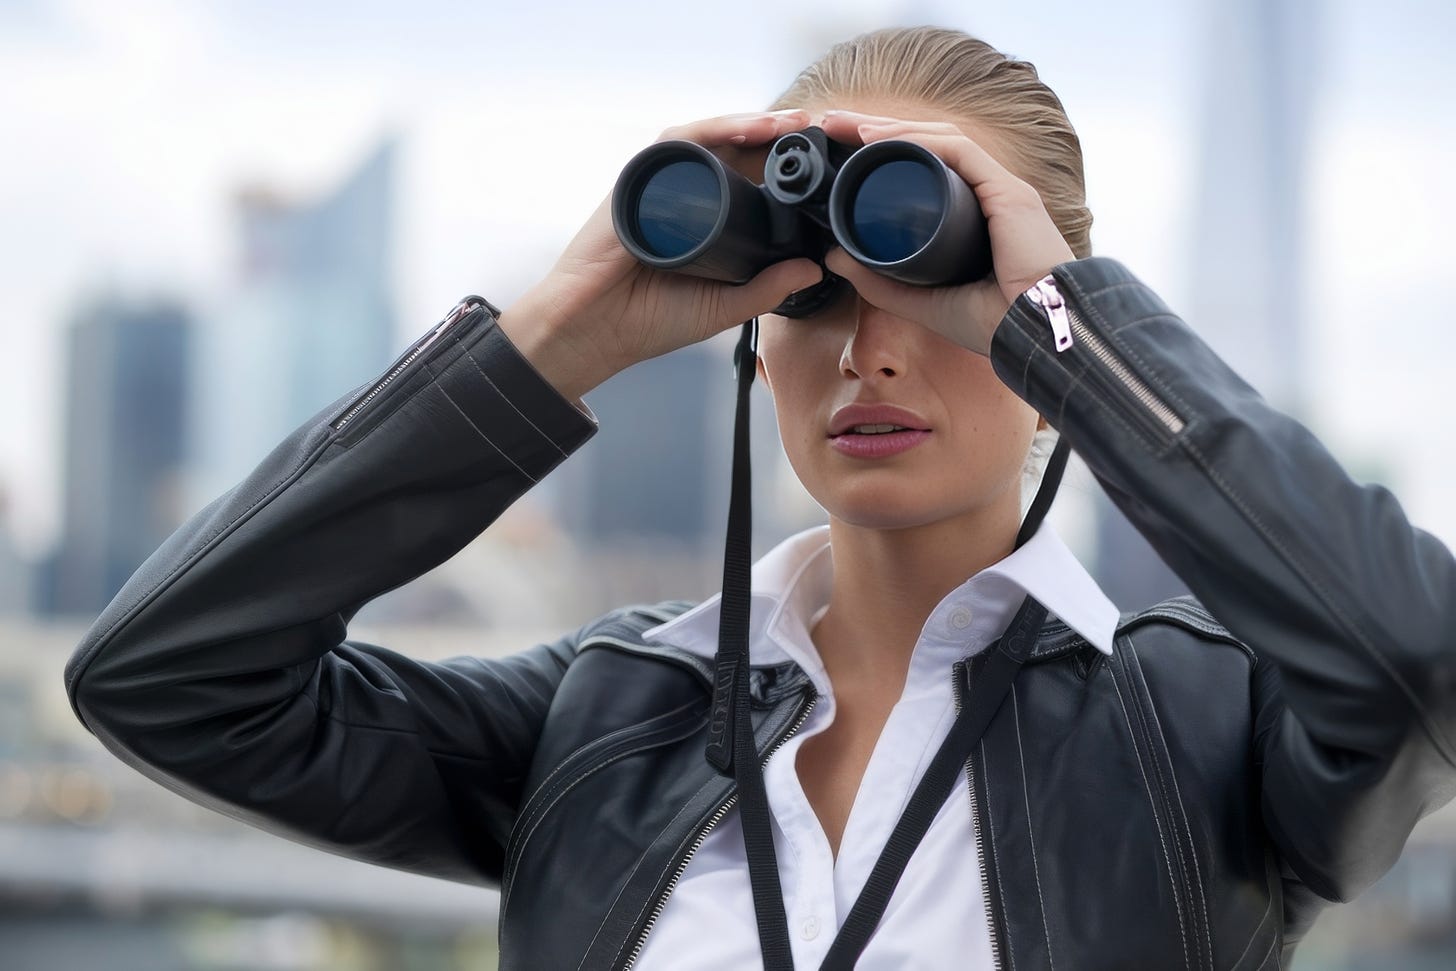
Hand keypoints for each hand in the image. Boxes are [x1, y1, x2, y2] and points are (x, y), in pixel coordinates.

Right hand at [499, 110, 824, 400]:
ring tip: (791, 124)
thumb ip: (766, 288)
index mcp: (706, 222)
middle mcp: (685, 196)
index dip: (785, 169)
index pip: (750, 181)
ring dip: (752, 125)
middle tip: (819, 131)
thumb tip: (814, 268)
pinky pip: (679, 142)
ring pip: (712, 139)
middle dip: (777, 138)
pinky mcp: (639, 180)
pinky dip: (713, 129)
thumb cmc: (649, 321)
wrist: (594, 331)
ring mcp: (662, 184)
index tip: (823, 166)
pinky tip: (745, 129)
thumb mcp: (724, 307)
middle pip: (735, 151)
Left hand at [816, 110, 1075, 356]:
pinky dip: (920, 140)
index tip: (844, 152)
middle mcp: (990, 194)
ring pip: (941, 139)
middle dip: (879, 130)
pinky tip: (883, 139)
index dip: (885, 154)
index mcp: (976, 216)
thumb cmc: (994, 325)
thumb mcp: (923, 302)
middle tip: (835, 124)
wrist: (1037, 336)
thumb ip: (880, 282)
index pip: (927, 168)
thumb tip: (833, 258)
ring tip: (850, 126)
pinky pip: (960, 151)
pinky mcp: (1009, 191)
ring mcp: (1001, 189)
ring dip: (893, 128)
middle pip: (929, 145)